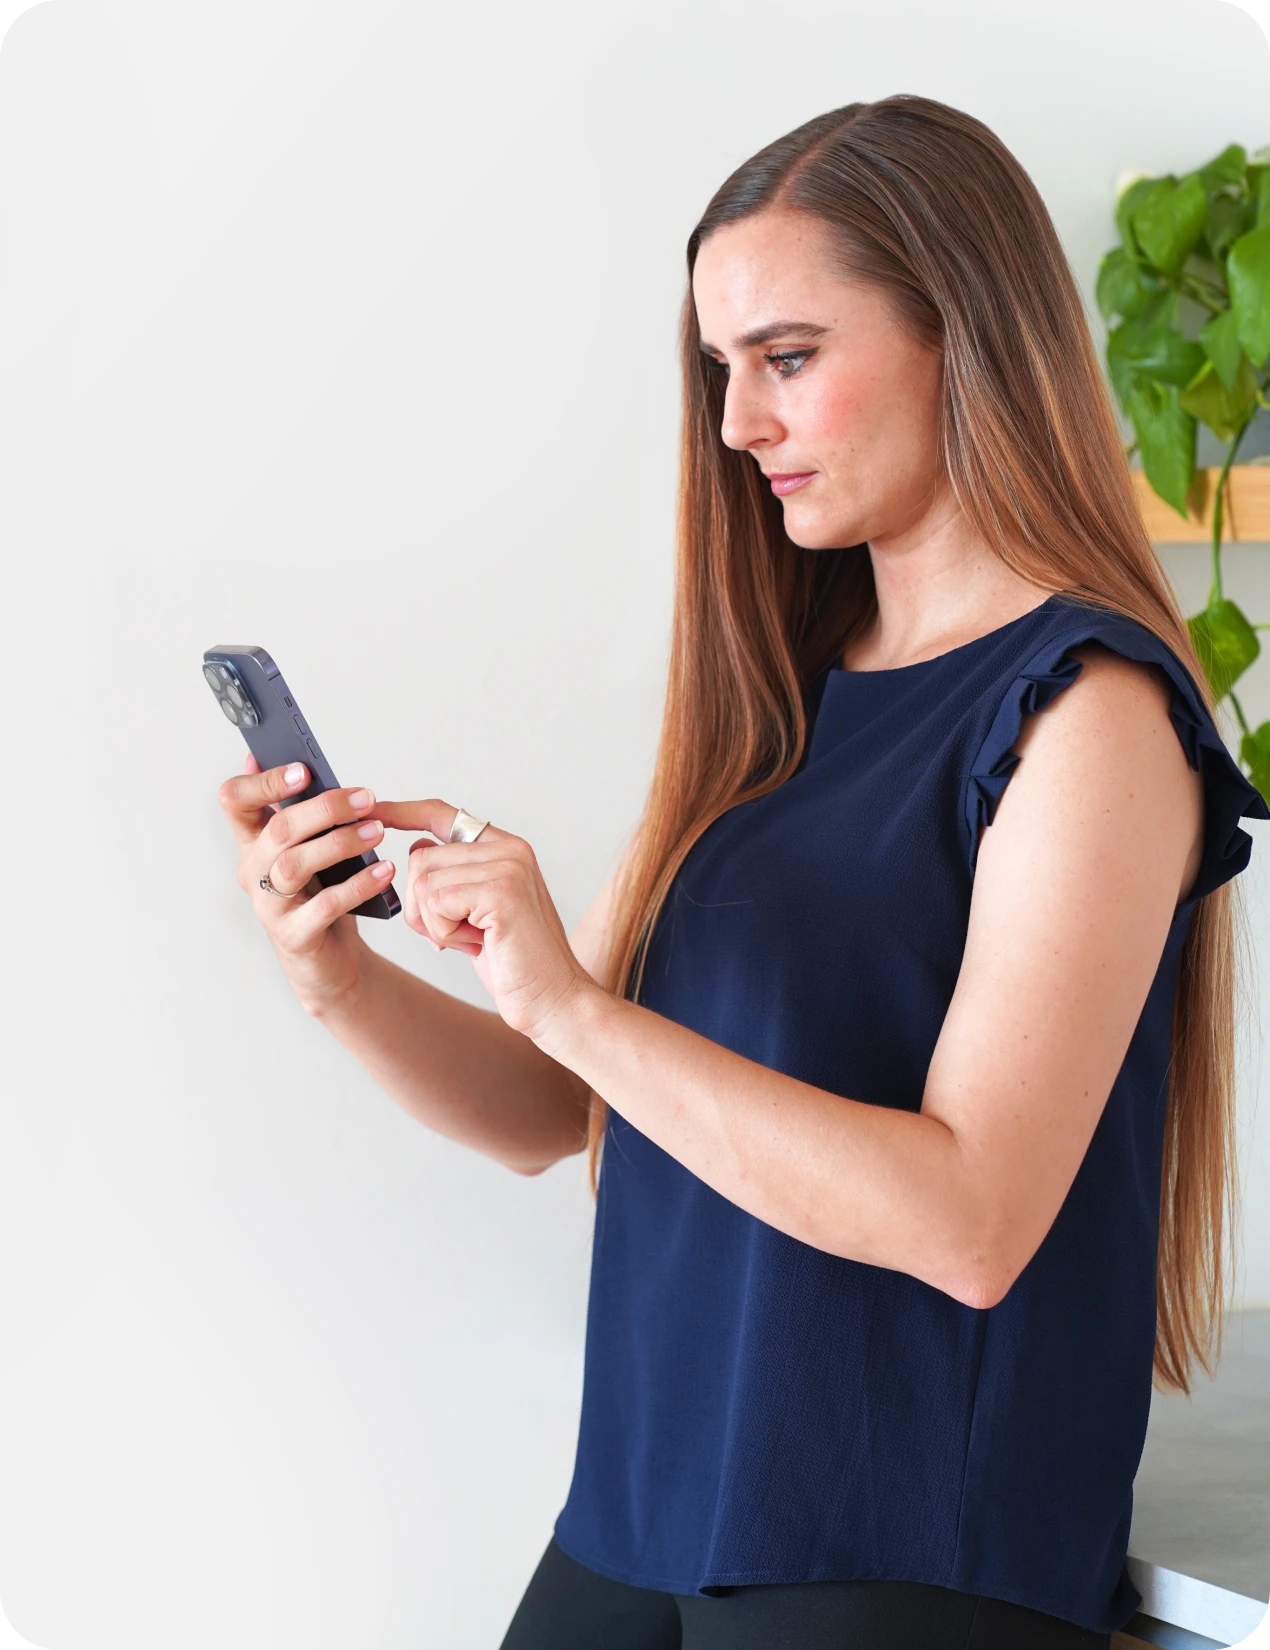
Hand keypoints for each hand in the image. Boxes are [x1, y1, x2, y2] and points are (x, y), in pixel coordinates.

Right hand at [217, 754, 394, 1015]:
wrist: (328, 958)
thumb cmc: (321, 893)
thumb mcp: (312, 848)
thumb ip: (305, 811)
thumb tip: (298, 762)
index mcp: (253, 841)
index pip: (235, 800)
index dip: (263, 782)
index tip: (303, 770)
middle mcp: (254, 871)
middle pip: (278, 830)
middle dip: (325, 809)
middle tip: (366, 799)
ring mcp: (269, 906)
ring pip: (295, 865)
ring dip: (341, 843)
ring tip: (376, 833)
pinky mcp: (294, 936)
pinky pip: (324, 905)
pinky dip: (358, 885)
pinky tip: (383, 871)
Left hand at [375, 799, 598, 1041]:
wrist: (553, 1001)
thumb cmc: (514, 963)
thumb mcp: (476, 912)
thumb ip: (454, 877)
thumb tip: (418, 846)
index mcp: (506, 848)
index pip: (442, 813)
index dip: (403, 812)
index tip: (373, 812)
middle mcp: (510, 848)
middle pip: (420, 857)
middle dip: (421, 907)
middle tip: (459, 935)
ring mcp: (508, 867)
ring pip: (423, 881)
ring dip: (434, 923)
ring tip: (474, 939)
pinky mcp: (502, 891)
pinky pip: (435, 902)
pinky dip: (444, 932)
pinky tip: (478, 944)